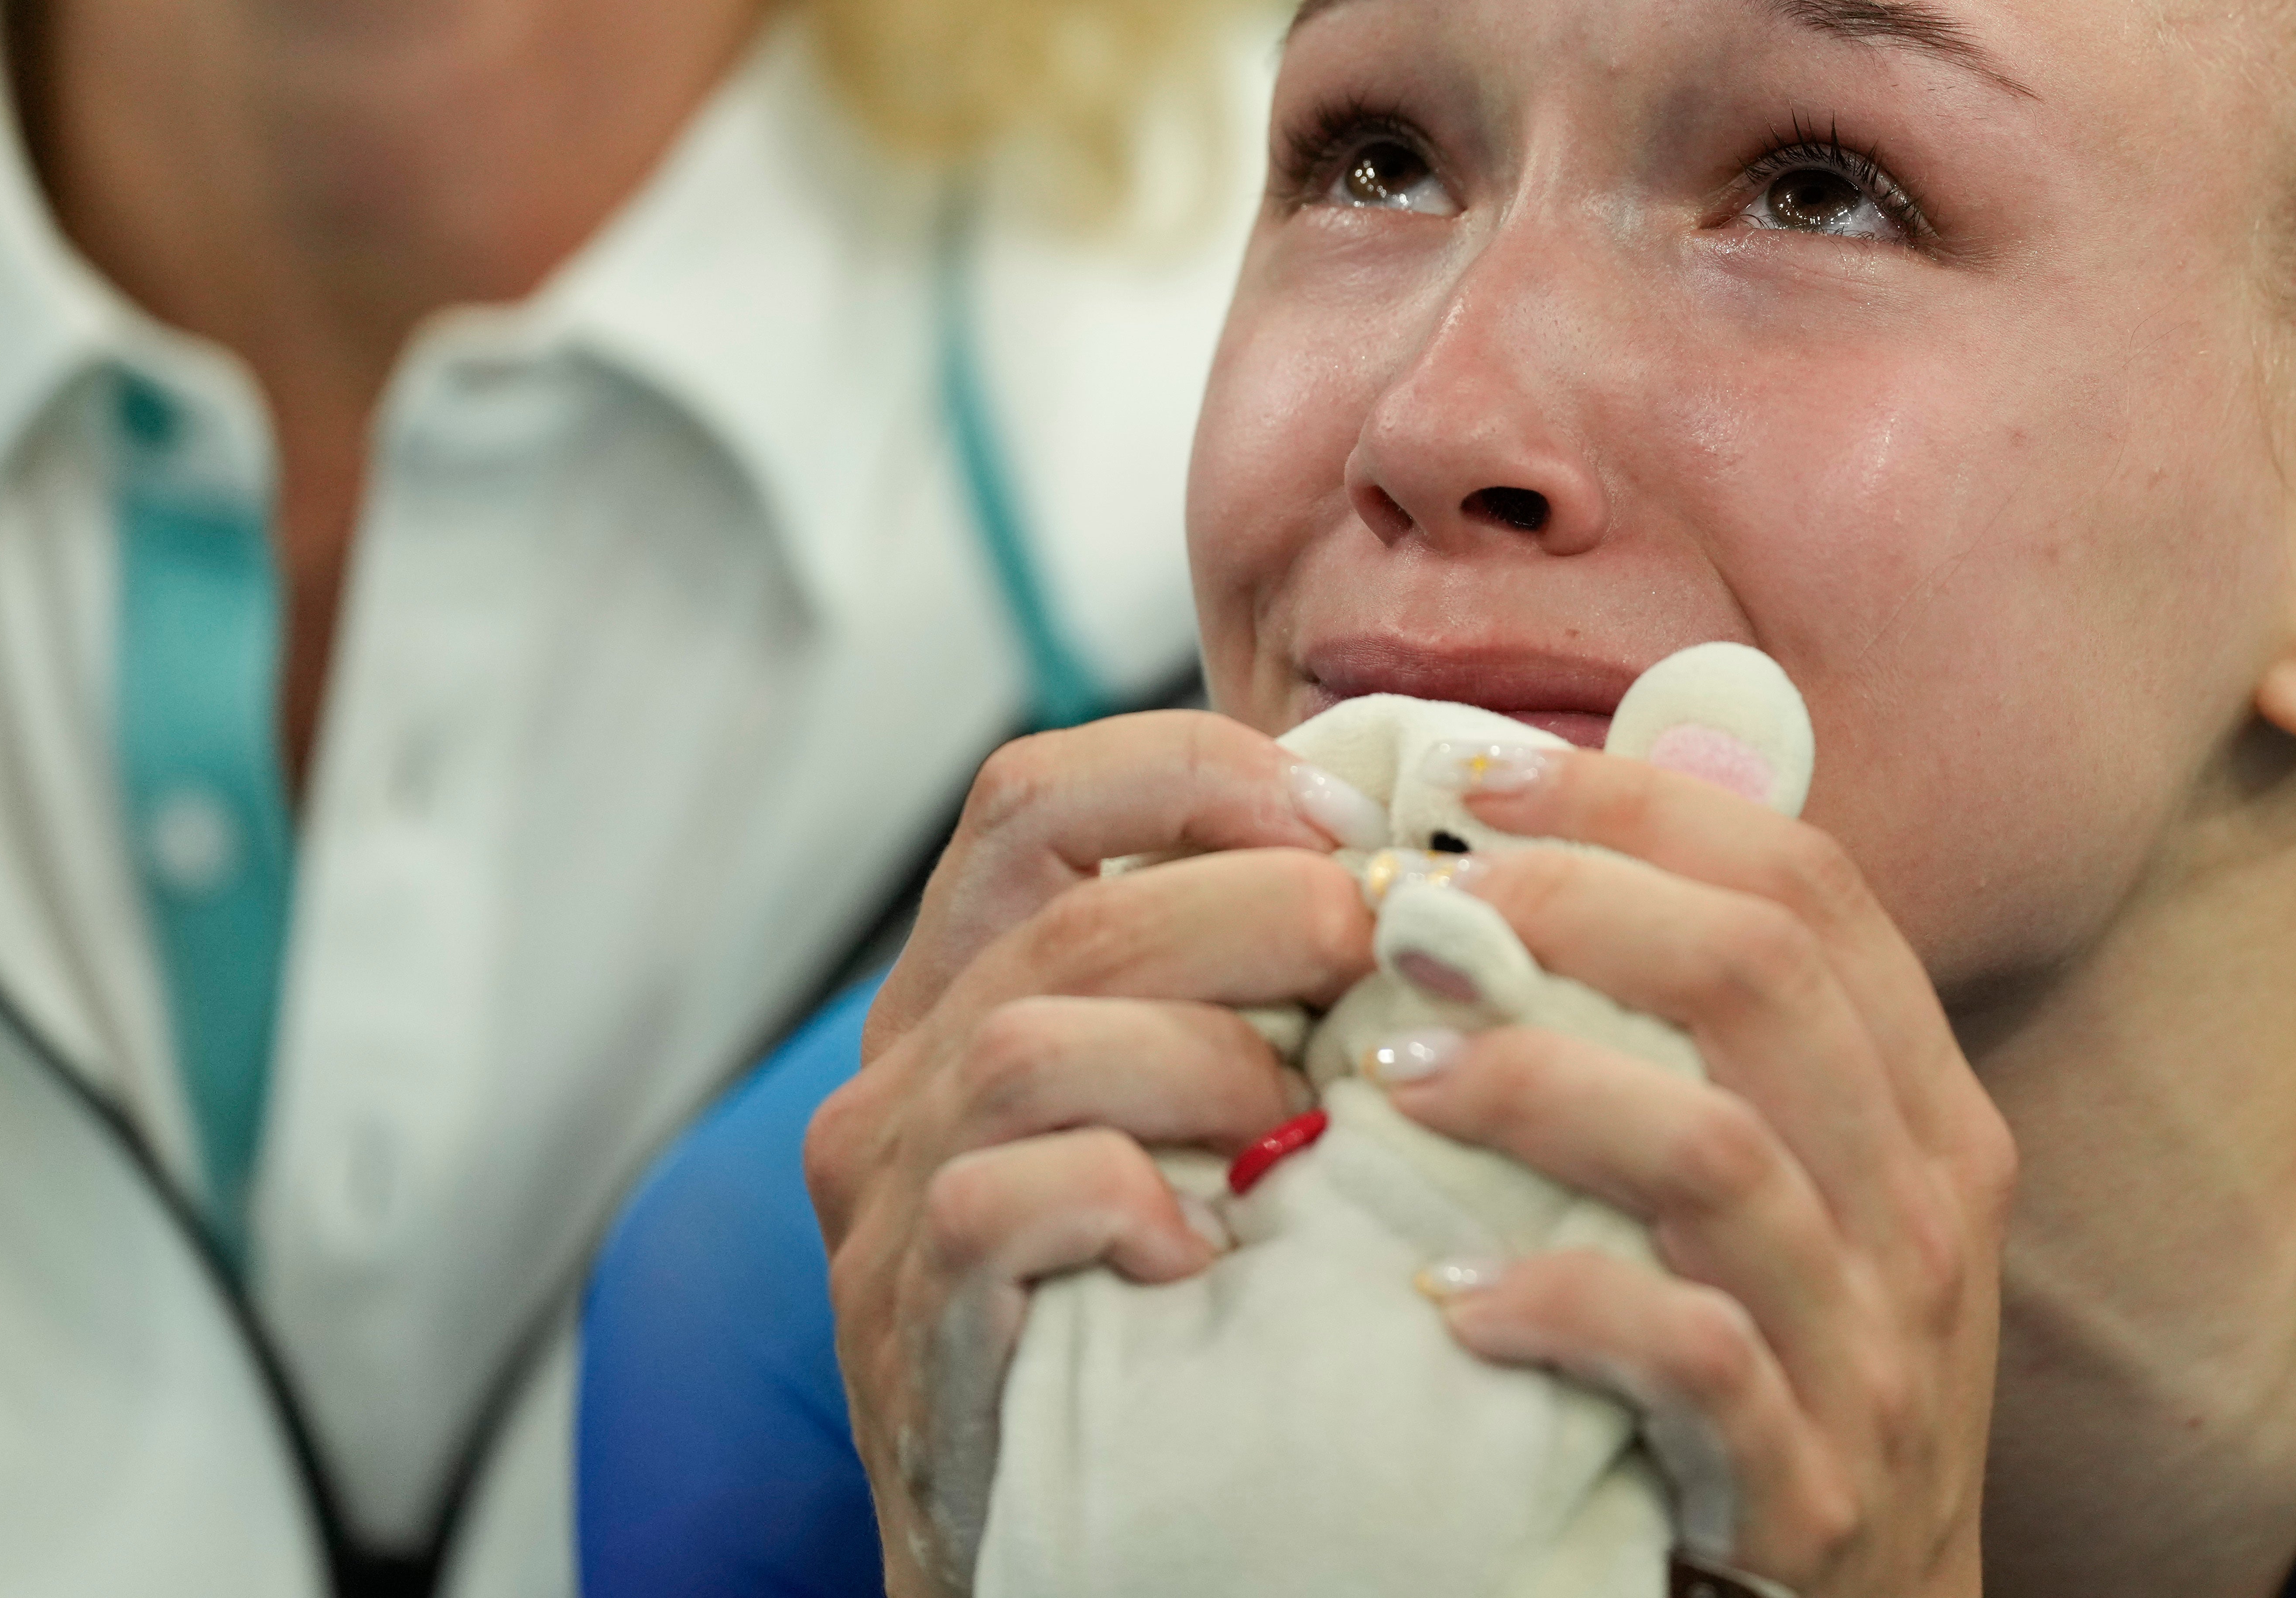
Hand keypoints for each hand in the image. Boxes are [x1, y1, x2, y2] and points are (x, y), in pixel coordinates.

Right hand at [803, 712, 1370, 1597]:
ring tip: (1296, 1138)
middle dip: (1264, 916)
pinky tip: (1209, 1259)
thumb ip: (1239, 982)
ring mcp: (886, 1198)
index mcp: (961, 991)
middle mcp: (898, 1073)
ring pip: (1037, 1042)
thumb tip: (1409, 863)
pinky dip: (1132, 1208)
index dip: (1194, 775)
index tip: (1344, 821)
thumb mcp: (1182, 1107)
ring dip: (1212, 1069)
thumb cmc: (1156, 1299)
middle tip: (1384, 966)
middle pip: (1080, 915)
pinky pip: (1013, 1197)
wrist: (1055, 1545)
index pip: (1034, 794)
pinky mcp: (905, 1314)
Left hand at [1369, 742, 2018, 1597]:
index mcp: (1930, 1109)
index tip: (1478, 775)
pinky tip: (1444, 1294)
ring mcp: (1877, 1350)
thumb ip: (1719, 1044)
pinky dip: (1557, 1305)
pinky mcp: (1806, 1486)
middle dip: (1572, 910)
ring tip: (1392, 1071)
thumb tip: (1558, 852)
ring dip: (1536, 1088)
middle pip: (1760, 982)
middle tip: (1410, 910)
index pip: (1809, 888)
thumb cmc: (1788, 1373)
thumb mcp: (1801, 1194)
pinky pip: (1684, 1356)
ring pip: (1716, 1151)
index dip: (1643, 808)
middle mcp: (1925, 1209)